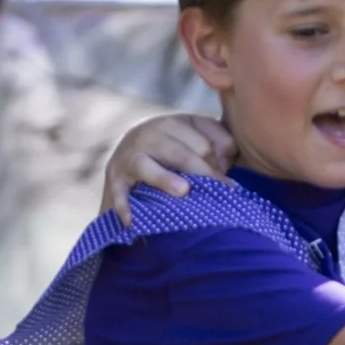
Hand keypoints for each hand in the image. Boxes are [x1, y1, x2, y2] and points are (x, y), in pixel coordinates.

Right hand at [102, 114, 235, 224]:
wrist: (130, 159)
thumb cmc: (177, 154)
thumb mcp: (199, 141)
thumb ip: (220, 142)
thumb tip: (229, 153)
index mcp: (175, 123)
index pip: (203, 140)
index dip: (220, 162)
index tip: (230, 186)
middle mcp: (150, 133)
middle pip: (180, 154)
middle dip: (202, 174)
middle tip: (221, 194)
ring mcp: (129, 154)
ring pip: (147, 165)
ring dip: (164, 179)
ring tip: (183, 191)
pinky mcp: (114, 176)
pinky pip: (119, 191)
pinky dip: (123, 205)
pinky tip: (131, 221)